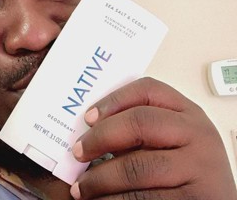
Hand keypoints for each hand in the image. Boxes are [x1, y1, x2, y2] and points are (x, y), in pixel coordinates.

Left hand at [70, 77, 236, 199]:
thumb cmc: (182, 168)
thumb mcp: (168, 138)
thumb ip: (137, 129)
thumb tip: (88, 132)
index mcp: (186, 112)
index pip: (147, 90)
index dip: (113, 99)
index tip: (88, 117)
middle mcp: (197, 133)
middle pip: (139, 122)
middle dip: (101, 137)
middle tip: (78, 152)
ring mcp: (200, 166)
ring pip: (137, 166)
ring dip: (100, 179)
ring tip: (81, 188)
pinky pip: (145, 198)